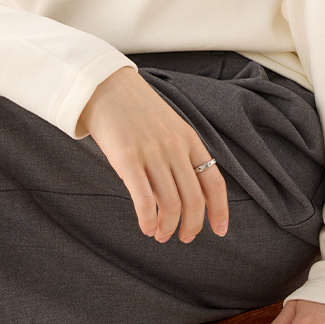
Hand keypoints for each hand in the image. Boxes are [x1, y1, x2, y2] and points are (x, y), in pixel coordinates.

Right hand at [76, 65, 228, 242]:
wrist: (105, 86)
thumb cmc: (136, 111)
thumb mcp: (168, 128)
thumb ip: (179, 158)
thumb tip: (182, 198)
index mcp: (189, 139)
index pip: (214, 182)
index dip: (219, 211)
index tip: (219, 231)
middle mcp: (175, 147)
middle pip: (194, 199)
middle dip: (191, 226)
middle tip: (183, 237)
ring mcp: (151, 152)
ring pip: (171, 204)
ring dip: (167, 227)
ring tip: (160, 235)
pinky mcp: (126, 158)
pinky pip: (144, 199)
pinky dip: (147, 220)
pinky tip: (145, 227)